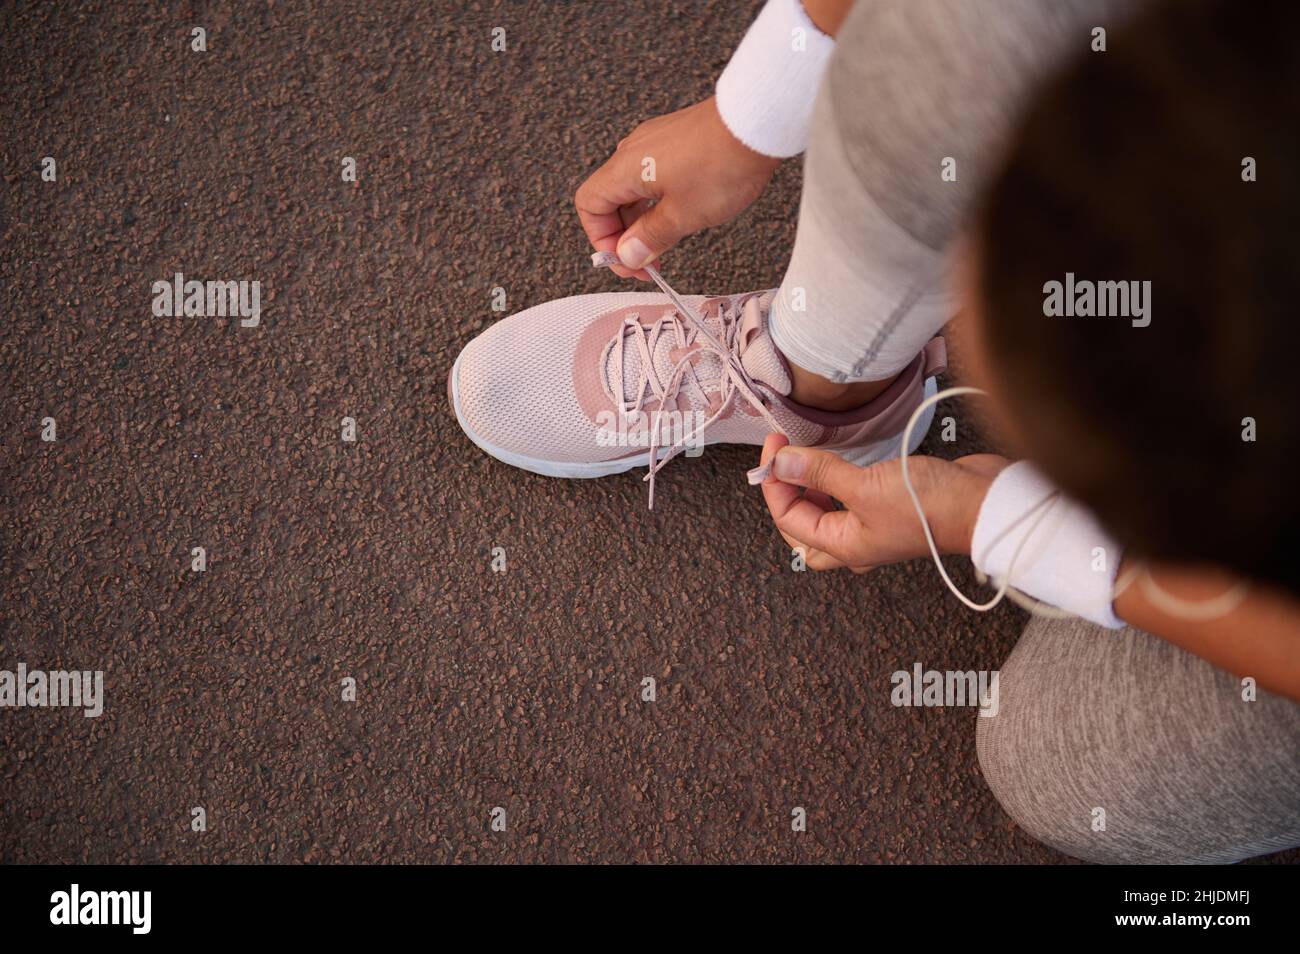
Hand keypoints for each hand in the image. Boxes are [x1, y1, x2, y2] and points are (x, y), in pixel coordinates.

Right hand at [575, 96, 781, 279]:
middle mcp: (634, 150)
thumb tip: (628, 255)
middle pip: (611, 199)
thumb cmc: (722, 164)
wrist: (757, 122)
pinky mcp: (677, 139)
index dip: (602, 240)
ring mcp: (656, 142)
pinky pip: (655, 174)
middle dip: (626, 235)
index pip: (590, 206)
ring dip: (645, 220)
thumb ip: (650, 238)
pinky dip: (660, 200)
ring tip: (668, 242)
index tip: (627, 262)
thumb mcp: (683, 216)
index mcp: (624, 168)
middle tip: (649, 261)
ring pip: (635, 188)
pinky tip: (684, 213)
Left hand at [757, 434, 1008, 571]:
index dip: (774, 482)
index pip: (788, 518)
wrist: (986, 504)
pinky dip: (837, 482)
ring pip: (826, 514)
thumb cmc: (932, 507)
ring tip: (805, 459)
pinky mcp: (892, 508)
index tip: (775, 447)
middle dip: (786, 494)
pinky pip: (851, 500)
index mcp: (844, 546)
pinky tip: (839, 463)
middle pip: (803, 526)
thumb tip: (782, 463)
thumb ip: (820, 472)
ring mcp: (875, 527)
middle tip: (782, 458)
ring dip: (810, 488)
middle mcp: (857, 542)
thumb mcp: (865, 486)